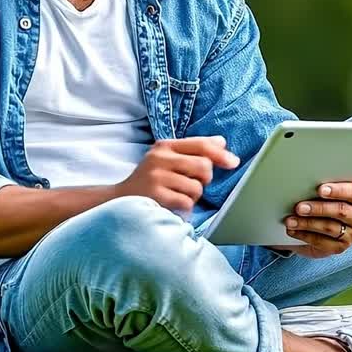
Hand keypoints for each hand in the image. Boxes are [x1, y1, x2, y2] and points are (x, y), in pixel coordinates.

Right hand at [113, 136, 239, 212]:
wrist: (118, 200)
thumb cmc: (150, 180)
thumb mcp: (168, 159)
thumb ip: (193, 150)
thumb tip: (222, 142)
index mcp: (165, 146)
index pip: (201, 145)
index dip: (221, 154)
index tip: (233, 163)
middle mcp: (159, 158)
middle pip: (204, 166)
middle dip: (204, 179)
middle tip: (192, 184)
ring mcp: (156, 177)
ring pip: (197, 187)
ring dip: (193, 196)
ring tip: (178, 196)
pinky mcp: (154, 195)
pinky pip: (186, 202)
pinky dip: (185, 208)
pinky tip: (173, 206)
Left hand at [273, 168, 351, 257]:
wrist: (323, 227)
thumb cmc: (330, 201)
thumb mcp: (338, 186)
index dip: (338, 190)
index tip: (320, 189)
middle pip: (341, 211)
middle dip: (318, 208)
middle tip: (299, 206)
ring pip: (329, 227)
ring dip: (307, 223)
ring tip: (290, 220)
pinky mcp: (340, 248)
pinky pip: (322, 242)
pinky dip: (305, 235)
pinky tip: (293, 230)